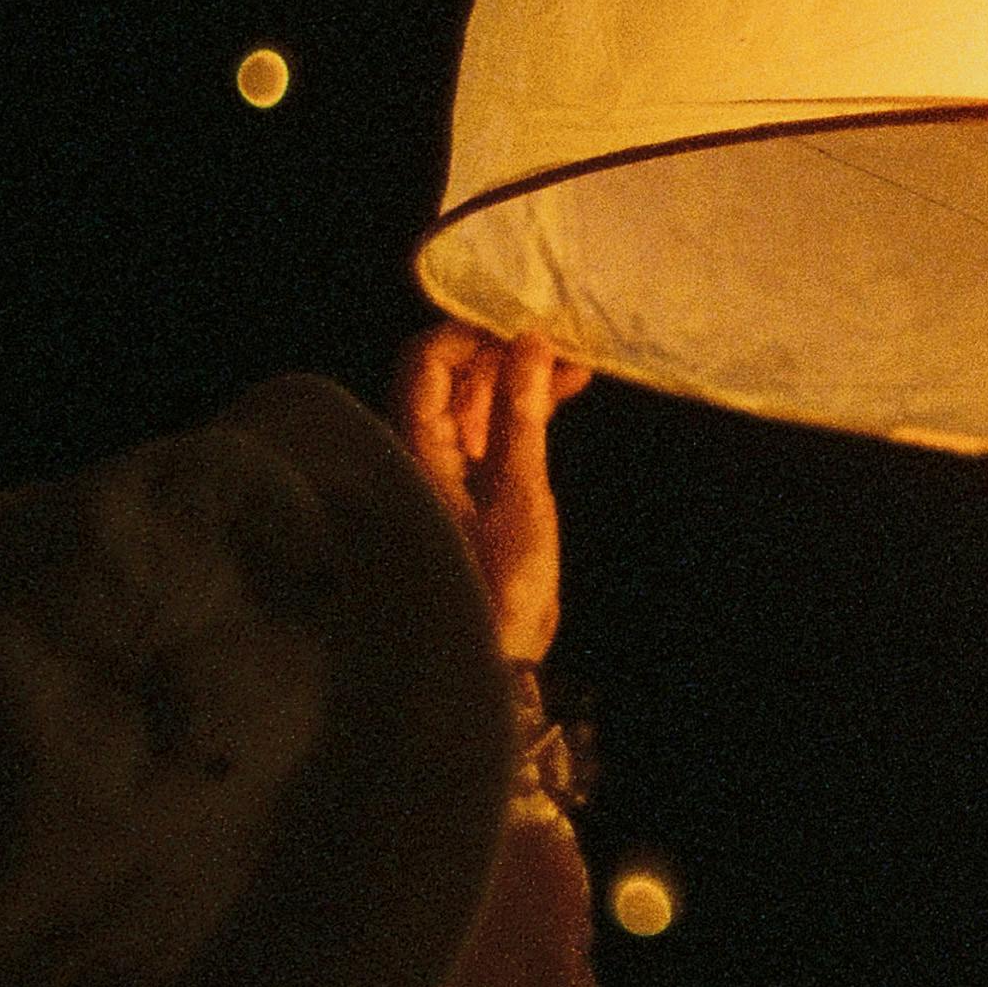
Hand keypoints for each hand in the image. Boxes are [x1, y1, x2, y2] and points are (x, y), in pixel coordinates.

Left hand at [391, 325, 590, 663]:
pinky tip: (559, 397)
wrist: (490, 661)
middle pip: (447, 377)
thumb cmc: (499, 586)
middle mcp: (414, 452)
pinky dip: (516, 412)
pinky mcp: (461, 490)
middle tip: (561, 342)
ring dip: (516, 379)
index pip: (427, 362)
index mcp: (413, 450)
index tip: (529, 325)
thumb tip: (528, 345)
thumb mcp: (520, 497)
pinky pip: (481, 431)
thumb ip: (521, 416)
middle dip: (503, 351)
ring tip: (574, 368)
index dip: (474, 333)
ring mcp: (436, 471)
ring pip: (468, 401)